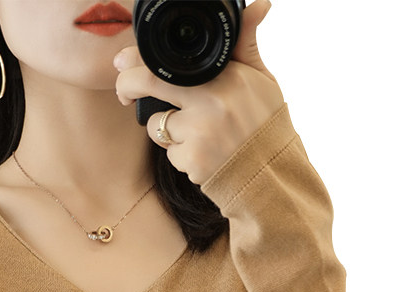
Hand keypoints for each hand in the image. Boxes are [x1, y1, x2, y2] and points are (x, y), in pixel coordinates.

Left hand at [114, 0, 284, 185]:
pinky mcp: (192, 162)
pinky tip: (202, 154)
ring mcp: (199, 134)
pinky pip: (169, 154)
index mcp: (226, 76)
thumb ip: (246, 45)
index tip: (123, 61)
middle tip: (125, 96)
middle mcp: (211, 102)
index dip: (137, 60)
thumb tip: (258, 6)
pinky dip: (180, 155)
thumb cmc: (264, 124)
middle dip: (127, 88)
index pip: (167, 60)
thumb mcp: (261, 80)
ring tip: (195, 132)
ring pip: (156, 125)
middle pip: (147, 84)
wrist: (271, 173)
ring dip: (165, 129)